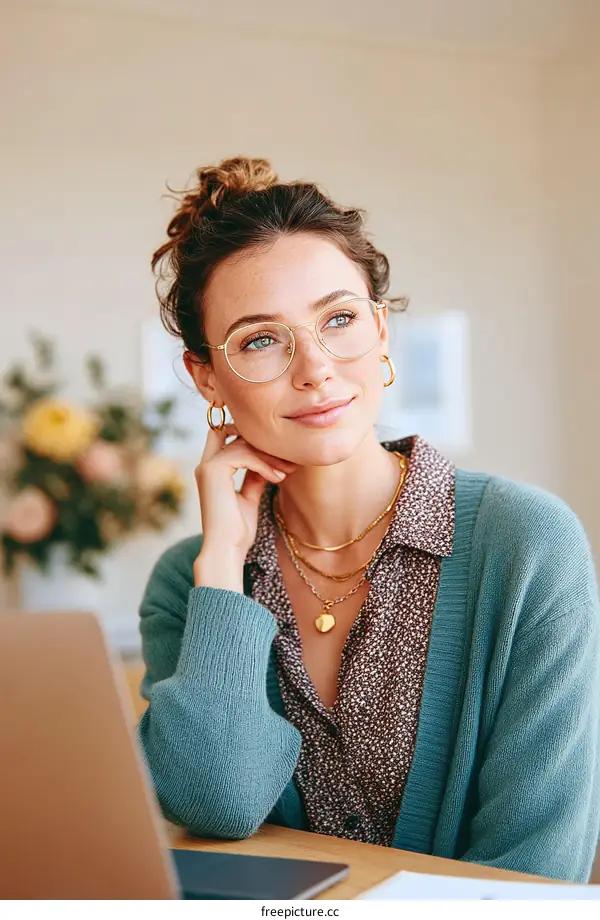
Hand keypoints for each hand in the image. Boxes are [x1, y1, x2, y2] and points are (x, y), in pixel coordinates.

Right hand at [193, 423, 296, 589]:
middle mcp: (206, 464)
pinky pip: (245, 455)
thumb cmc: (237, 531)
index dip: (246, 434)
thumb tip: (267, 461)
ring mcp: (207, 466)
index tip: (277, 451)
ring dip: (270, 456)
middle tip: (289, 459)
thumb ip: (254, 476)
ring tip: (288, 471)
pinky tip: (278, 478)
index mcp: (211, 470)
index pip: (224, 434)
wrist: (226, 550)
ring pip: (243, 444)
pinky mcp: (213, 471)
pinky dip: (265, 465)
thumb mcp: (250, 497)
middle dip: (263, 443)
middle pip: (235, 433)